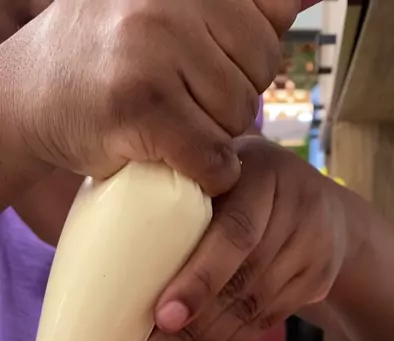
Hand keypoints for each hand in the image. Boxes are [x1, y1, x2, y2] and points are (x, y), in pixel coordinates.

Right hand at [1, 0, 298, 195]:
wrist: (29, 97)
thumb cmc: (107, 60)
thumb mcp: (167, 13)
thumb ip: (234, 10)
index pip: (266, 25)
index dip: (243, 61)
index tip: (203, 71)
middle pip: (259, 68)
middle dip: (231, 97)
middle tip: (182, 103)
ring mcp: (153, 46)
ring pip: (238, 113)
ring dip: (214, 136)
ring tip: (170, 126)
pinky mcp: (142, 104)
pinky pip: (213, 156)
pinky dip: (206, 174)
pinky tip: (177, 162)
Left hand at [136, 137, 346, 340]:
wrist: (325, 211)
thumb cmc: (242, 186)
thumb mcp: (218, 171)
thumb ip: (180, 190)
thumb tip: (107, 246)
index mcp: (259, 171)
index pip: (234, 233)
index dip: (199, 279)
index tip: (162, 317)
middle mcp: (294, 209)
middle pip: (241, 281)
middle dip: (191, 329)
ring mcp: (311, 248)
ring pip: (251, 310)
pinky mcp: (315, 282)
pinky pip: (264, 324)